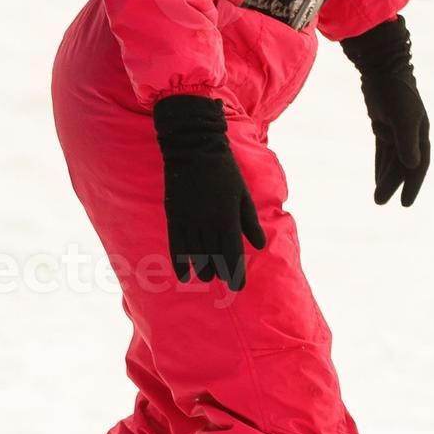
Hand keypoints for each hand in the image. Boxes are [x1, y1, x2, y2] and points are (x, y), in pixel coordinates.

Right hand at [153, 95, 268, 289]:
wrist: (193, 147)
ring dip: (202, 270)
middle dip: (220, 273)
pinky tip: (183, 276)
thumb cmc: (224, 169)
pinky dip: (179, 262)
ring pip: (195, 254)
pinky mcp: (174, 215)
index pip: (233, 254)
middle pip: (214, 258)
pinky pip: (176, 245)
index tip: (238, 287)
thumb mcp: (243, 194)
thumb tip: (259, 246)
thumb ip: (250, 221)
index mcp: (228, 217)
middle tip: (223, 282)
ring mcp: (189, 220)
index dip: (236, 273)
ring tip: (207, 278)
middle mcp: (208, 223)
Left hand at [340, 16, 427, 206]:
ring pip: (392, 160)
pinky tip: (377, 178)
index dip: (413, 185)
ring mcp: (398, 129)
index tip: (405, 203)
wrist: (383, 67)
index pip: (419, 165)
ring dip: (386, 177)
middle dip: (393, 184)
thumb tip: (411, 166)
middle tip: (380, 202)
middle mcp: (412, 133)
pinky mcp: (384, 124)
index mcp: (420, 133)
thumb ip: (406, 141)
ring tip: (378, 197)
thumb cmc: (395, 90)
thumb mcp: (402, 117)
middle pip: (403, 165)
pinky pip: (384, 150)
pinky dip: (381, 164)